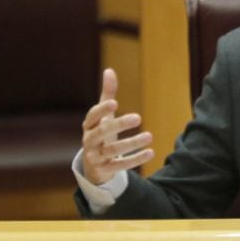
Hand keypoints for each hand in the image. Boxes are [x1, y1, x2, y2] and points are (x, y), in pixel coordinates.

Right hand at [81, 68, 154, 184]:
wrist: (93, 165)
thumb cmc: (101, 133)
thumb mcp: (104, 116)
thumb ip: (107, 94)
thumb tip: (109, 70)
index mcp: (88, 126)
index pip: (92, 117)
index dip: (102, 110)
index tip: (115, 103)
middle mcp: (89, 141)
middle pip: (101, 133)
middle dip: (118, 125)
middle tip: (138, 117)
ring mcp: (95, 157)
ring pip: (112, 150)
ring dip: (131, 144)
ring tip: (149, 136)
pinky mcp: (105, 170)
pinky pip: (120, 165)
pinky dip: (135, 160)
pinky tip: (150, 152)